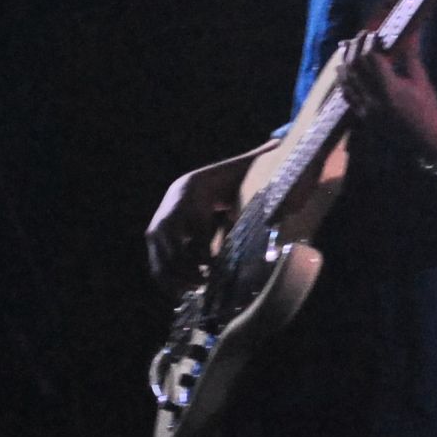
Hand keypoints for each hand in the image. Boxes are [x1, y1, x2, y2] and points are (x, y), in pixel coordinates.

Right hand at [146, 151, 254, 280]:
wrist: (197, 186)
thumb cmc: (226, 181)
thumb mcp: (242, 170)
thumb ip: (260, 161)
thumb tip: (279, 142)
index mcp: (190, 194)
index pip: (194, 230)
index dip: (204, 252)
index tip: (216, 268)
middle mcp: (168, 211)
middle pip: (172, 246)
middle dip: (188, 268)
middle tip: (207, 283)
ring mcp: (158, 227)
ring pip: (161, 258)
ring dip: (177, 278)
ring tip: (197, 290)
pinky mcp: (156, 242)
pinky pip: (157, 265)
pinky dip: (168, 281)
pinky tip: (184, 293)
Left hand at [342, 27, 436, 160]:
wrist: (426, 138)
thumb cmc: (427, 107)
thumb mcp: (421, 81)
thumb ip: (411, 57)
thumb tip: (409, 34)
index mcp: (392, 89)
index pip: (373, 59)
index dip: (371, 43)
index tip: (373, 33)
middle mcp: (375, 99)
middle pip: (357, 67)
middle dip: (357, 48)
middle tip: (360, 36)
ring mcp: (366, 109)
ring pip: (348, 80)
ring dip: (346, 61)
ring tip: (347, 47)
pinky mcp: (363, 116)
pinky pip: (347, 95)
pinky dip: (344, 80)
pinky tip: (342, 70)